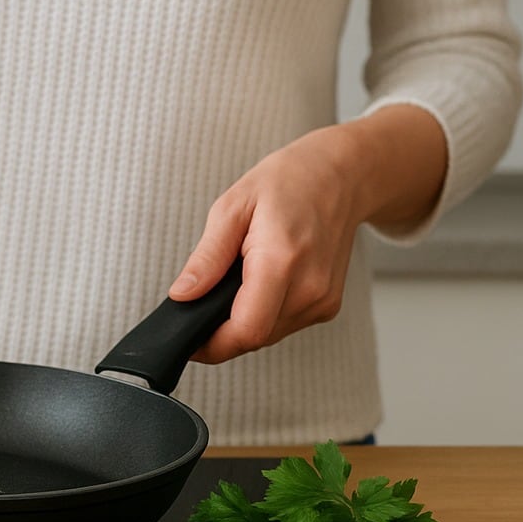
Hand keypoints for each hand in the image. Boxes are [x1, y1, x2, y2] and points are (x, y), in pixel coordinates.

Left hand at [169, 106, 444, 362]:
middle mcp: (310, 287)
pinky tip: (257, 286)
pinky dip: (262, 314)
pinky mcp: (327, 305)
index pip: (246, 329)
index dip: (211, 344)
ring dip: (242, 323)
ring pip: (268, 335)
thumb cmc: (287, 183)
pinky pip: (283, 325)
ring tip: (232, 285)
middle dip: (220, 332)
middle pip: (254, 338)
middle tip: (200, 306)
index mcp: (282, 261)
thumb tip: (182, 295)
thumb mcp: (231, 208)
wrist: (340, 177)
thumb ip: (207, 258)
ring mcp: (323, 300)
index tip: (186, 338)